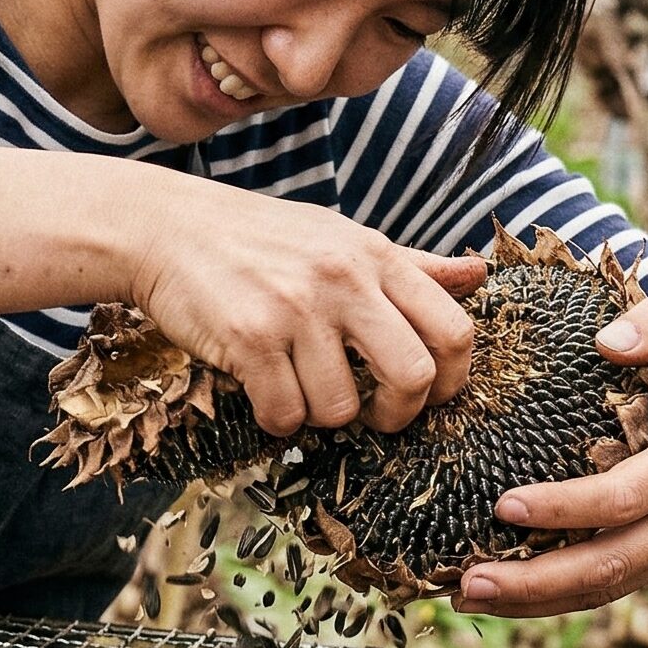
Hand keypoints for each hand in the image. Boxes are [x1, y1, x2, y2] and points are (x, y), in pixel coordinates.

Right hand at [129, 182, 483, 436]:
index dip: (451, 380)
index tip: (426, 395)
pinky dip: (278, 419)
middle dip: (399, 415)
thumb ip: (412, 266)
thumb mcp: (342, 238)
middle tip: (375, 417)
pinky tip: (265, 392)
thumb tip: (480, 274)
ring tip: (299, 386)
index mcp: (377, 256)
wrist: (167, 228)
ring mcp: (296, 310)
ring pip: (341, 408)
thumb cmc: (261, 238)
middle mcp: (344, 280)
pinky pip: (286, 415)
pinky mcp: (249, 340)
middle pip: (413, 377)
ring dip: (321, 415)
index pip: (454, 330)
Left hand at [454, 297, 647, 617]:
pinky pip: (610, 589)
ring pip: (606, 588)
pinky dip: (554, 600)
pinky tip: (505, 596)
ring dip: (535, 601)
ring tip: (467, 596)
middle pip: (610, 562)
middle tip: (469, 581)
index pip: (626, 497)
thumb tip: (607, 339)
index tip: (503, 505)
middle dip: (536, 580)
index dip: (565, 507)